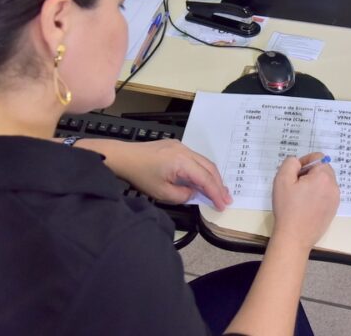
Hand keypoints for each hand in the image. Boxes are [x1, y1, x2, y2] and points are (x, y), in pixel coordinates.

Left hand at [88, 139, 231, 209]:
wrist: (123, 157)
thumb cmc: (140, 175)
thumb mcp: (161, 193)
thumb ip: (183, 195)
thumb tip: (194, 192)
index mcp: (182, 161)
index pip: (205, 179)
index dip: (216, 193)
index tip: (222, 205)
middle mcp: (185, 150)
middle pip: (209, 167)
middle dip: (219, 185)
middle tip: (227, 199)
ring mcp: (181, 146)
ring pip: (203, 162)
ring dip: (212, 177)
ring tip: (219, 191)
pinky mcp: (175, 146)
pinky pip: (195, 158)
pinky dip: (202, 170)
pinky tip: (203, 180)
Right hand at [271, 153, 339, 250]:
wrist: (294, 237)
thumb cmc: (287, 208)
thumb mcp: (282, 179)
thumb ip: (291, 163)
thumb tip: (298, 163)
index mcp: (323, 177)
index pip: (318, 157)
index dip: (304, 161)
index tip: (294, 174)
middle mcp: (334, 186)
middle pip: (323, 169)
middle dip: (310, 173)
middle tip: (295, 185)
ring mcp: (335, 199)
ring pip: (325, 182)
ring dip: (314, 183)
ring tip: (300, 196)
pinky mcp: (333, 210)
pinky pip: (327, 194)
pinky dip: (317, 195)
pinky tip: (306, 205)